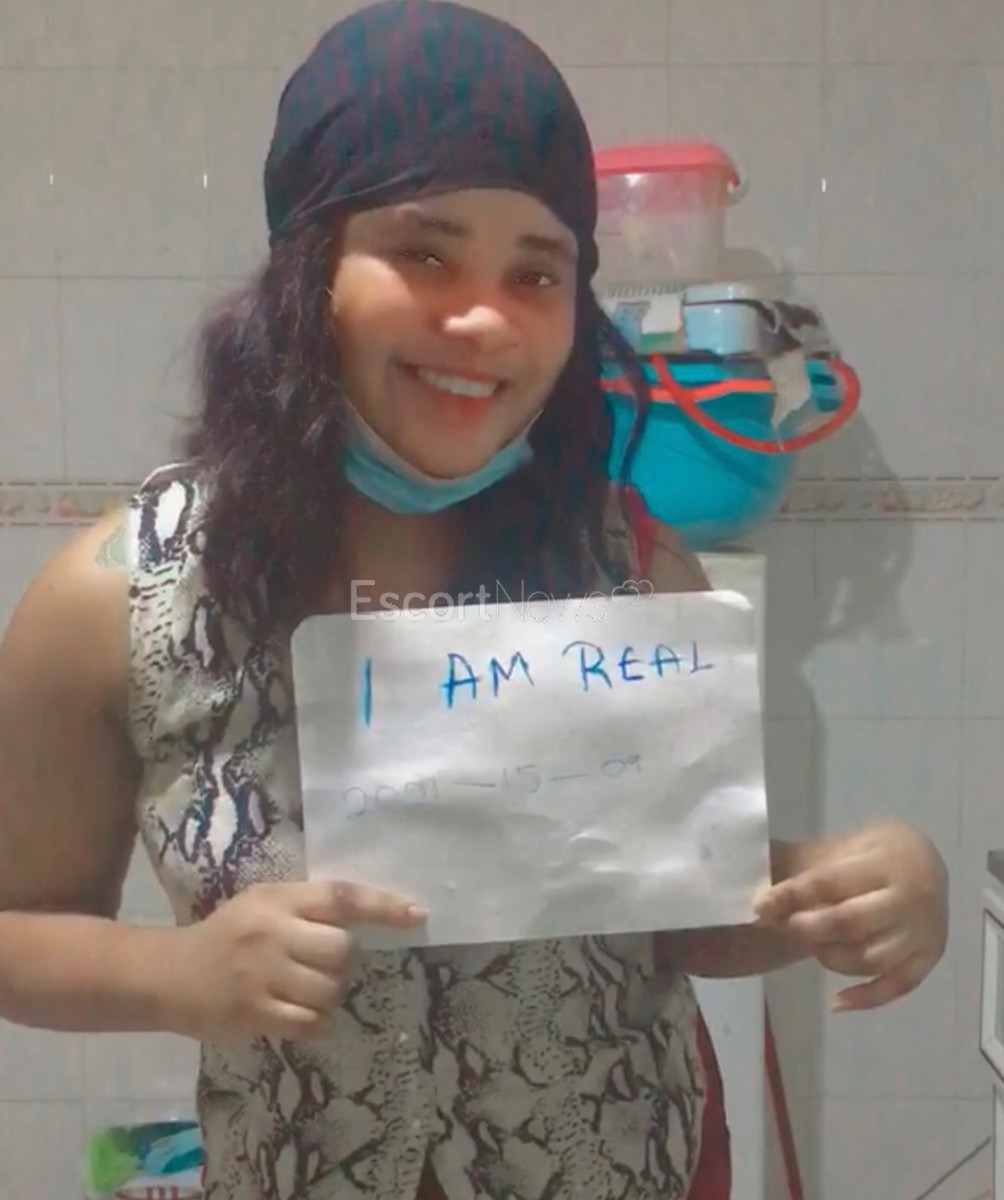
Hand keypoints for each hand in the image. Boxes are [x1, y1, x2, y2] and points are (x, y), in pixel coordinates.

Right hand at [163, 881, 425, 1041]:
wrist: (169, 974)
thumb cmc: (228, 934)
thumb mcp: (264, 903)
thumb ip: (308, 907)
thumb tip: (370, 915)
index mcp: (278, 899)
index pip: (340, 897)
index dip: (383, 906)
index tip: (418, 915)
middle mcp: (272, 933)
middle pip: (341, 949)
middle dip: (343, 962)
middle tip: (323, 965)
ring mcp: (262, 975)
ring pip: (329, 989)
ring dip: (329, 994)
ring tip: (306, 991)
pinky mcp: (254, 1013)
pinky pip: (311, 1023)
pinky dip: (319, 1023)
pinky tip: (303, 1017)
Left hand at [754, 822, 947, 1011]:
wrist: (923, 859)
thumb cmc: (871, 852)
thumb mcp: (841, 846)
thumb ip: (806, 869)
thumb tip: (759, 894)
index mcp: (885, 861)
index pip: (829, 883)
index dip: (791, 897)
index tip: (760, 907)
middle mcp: (911, 897)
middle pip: (849, 923)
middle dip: (807, 928)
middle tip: (780, 925)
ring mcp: (925, 932)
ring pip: (868, 959)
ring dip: (829, 957)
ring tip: (811, 945)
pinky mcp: (929, 958)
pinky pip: (896, 986)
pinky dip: (866, 998)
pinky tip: (836, 1002)